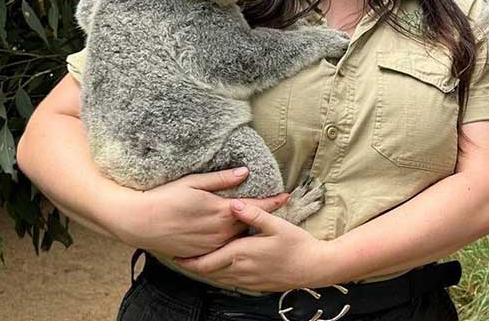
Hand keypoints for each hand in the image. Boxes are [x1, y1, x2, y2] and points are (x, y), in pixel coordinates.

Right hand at [113, 167, 288, 258]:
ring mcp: (211, 244)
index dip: (272, 202)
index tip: (286, 196)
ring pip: (237, 235)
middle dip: (262, 215)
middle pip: (249, 223)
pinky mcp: (203, 252)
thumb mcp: (193, 183)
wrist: (139, 223)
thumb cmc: (165, 198)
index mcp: (220, 211)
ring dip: (248, 228)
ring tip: (258, 220)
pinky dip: (232, 239)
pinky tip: (235, 233)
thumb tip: (245, 172)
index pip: (254, 207)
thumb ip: (221, 179)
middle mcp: (219, 231)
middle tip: (274, 206)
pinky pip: (224, 246)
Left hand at [173, 199, 325, 291]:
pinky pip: (230, 282)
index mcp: (241, 253)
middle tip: (179, 258)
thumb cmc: (297, 245)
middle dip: (192, 265)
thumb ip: (253, 214)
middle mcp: (240, 269)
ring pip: (217, 278)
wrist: (313, 267)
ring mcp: (247, 279)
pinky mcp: (255, 285)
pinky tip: (220, 268)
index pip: (205, 261)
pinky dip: (219, 275)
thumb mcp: (277, 225)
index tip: (175, 254)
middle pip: (207, 272)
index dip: (188, 259)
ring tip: (195, 262)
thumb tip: (234, 203)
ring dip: (205, 271)